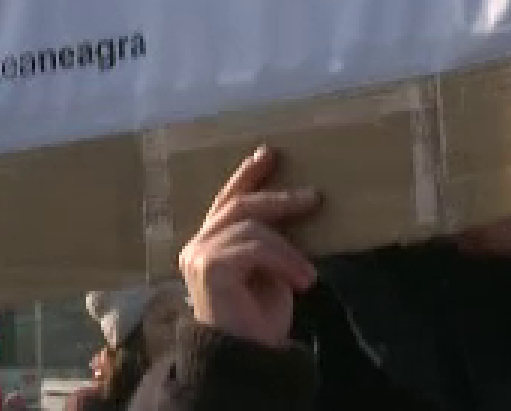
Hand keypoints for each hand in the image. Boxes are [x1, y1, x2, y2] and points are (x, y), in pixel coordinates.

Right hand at [179, 146, 320, 348]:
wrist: (248, 358)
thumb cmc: (259, 320)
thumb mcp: (272, 271)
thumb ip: (271, 241)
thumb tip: (298, 207)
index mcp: (209, 245)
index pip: (228, 201)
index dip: (247, 175)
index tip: (269, 153)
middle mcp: (197, 246)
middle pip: (238, 205)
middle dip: (276, 195)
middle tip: (313, 197)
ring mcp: (199, 255)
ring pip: (252, 228)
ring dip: (288, 250)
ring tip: (309, 277)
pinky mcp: (208, 266)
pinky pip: (254, 248)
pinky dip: (284, 261)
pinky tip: (302, 282)